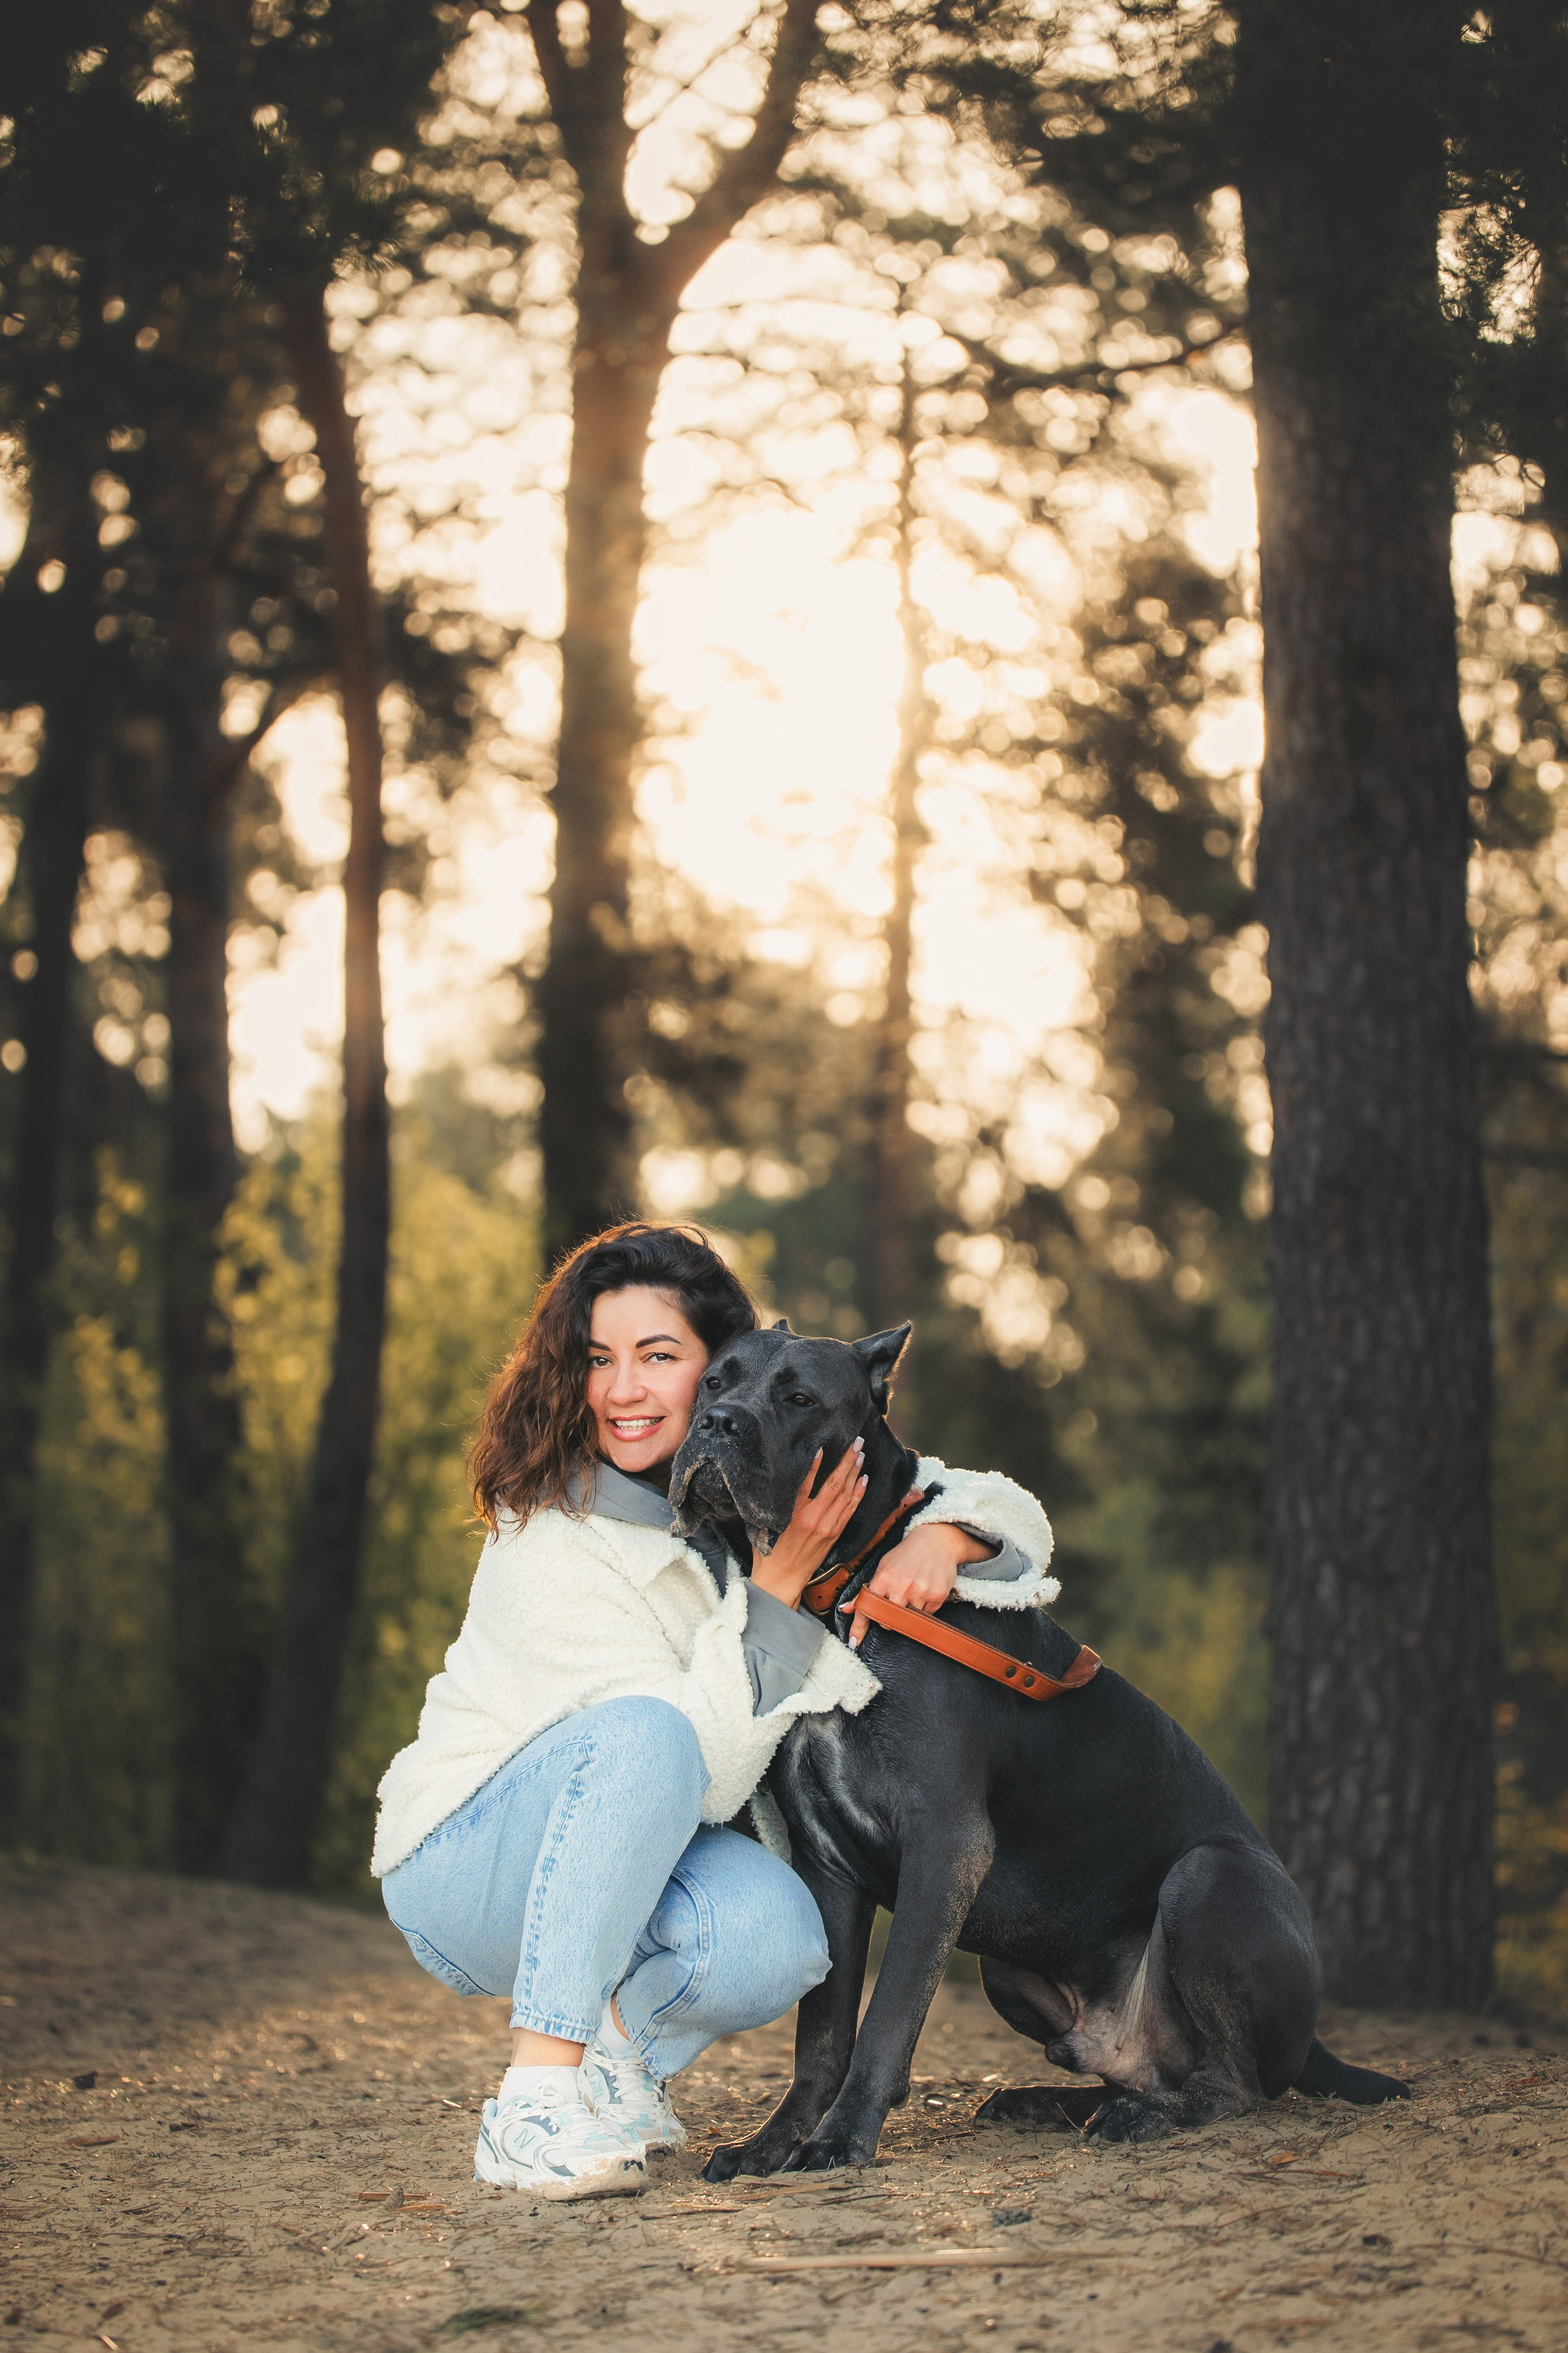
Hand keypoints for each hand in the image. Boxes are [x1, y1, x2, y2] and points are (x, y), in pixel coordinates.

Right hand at [750, 1441, 867, 1610]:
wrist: (781, 1580)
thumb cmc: (768, 1552)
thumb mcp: (763, 1524)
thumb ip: (772, 1502)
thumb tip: (774, 1478)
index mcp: (793, 1514)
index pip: (807, 1481)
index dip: (815, 1463)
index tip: (823, 1446)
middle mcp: (813, 1518)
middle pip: (834, 1484)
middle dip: (846, 1461)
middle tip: (856, 1442)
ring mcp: (827, 1527)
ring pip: (845, 1495)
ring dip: (855, 1472)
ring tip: (861, 1454)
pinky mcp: (834, 1534)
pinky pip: (850, 1510)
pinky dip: (858, 1493)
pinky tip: (863, 1479)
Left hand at [848, 1515, 994, 1647]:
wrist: (937, 1540)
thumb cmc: (907, 1554)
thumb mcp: (883, 1567)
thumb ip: (866, 1591)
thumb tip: (845, 1609)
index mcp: (883, 1578)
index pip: (868, 1607)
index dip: (859, 1627)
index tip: (853, 1641)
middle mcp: (901, 1586)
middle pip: (887, 1620)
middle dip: (887, 1619)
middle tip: (895, 1603)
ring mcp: (920, 1592)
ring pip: (908, 1620)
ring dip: (908, 1613)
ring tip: (912, 1593)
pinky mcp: (937, 1596)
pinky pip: (926, 1616)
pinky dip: (924, 1609)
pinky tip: (924, 1592)